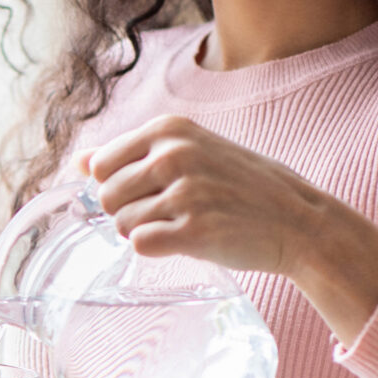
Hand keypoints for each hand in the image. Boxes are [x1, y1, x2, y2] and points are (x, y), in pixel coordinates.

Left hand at [80, 113, 377, 342]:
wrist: (300, 220)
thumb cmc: (243, 186)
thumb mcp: (192, 150)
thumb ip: (133, 153)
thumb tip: (77, 161)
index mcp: (169, 129)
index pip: (100, 164)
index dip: (118, 186)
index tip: (150, 192)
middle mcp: (173, 154)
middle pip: (106, 196)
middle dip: (128, 212)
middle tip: (168, 214)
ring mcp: (184, 192)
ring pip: (121, 223)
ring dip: (145, 231)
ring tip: (182, 226)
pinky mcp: (194, 231)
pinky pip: (140, 244)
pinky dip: (156, 249)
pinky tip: (183, 241)